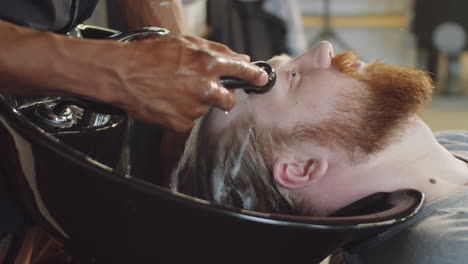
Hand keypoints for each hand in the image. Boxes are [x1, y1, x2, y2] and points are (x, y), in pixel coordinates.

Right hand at [106, 35, 267, 131]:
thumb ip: (215, 50)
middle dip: (222, 97)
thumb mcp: (184, 43)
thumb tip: (240, 58)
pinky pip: (189, 121)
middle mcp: (205, 86)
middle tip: (205, 91)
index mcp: (208, 62)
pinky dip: (181, 114)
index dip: (255, 76)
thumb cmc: (149, 55)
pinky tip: (168, 103)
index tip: (262, 80)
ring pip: (205, 109)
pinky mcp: (181, 123)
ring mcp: (194, 107)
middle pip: (228, 100)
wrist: (121, 74)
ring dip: (196, 103)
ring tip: (174, 92)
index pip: (242, 70)